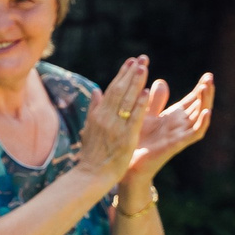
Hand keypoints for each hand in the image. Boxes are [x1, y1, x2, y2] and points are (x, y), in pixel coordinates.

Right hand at [76, 55, 152, 185]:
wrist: (91, 175)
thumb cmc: (91, 155)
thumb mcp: (89, 129)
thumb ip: (93, 109)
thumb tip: (96, 90)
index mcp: (97, 114)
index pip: (111, 89)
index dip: (122, 74)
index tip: (131, 62)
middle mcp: (105, 118)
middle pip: (119, 91)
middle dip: (131, 73)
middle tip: (142, 58)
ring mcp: (115, 127)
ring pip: (126, 100)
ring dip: (135, 83)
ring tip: (144, 68)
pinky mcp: (125, 137)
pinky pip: (133, 118)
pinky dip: (139, 105)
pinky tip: (146, 92)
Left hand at [127, 71, 212, 182]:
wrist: (129, 162)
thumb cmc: (138, 140)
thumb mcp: (146, 115)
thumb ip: (155, 100)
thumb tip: (161, 80)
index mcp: (174, 117)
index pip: (192, 100)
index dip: (200, 88)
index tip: (208, 75)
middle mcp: (180, 125)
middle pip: (199, 106)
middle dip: (206, 92)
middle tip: (210, 77)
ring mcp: (180, 134)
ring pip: (199, 116)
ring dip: (205, 102)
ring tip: (208, 87)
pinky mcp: (177, 144)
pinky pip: (195, 133)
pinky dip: (202, 122)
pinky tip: (207, 111)